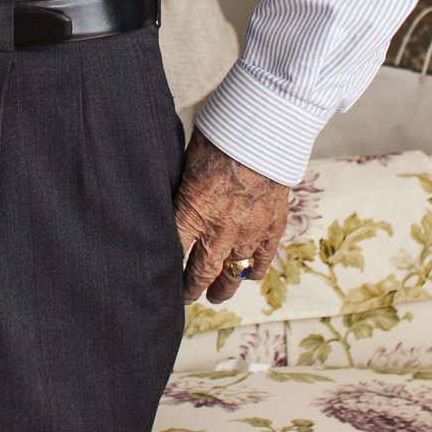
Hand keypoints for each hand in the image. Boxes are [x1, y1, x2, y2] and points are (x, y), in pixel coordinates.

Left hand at [175, 131, 295, 303]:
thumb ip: (180, 190)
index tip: (158, 279)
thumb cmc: (219, 140)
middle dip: (191, 288)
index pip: (172, 252)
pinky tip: (247, 275)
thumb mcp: (185, 164)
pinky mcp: (272, 228)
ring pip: (232, 273)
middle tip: (185, 297)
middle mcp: (219, 229)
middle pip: (201, 272)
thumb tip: (166, 200)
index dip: (165, 269)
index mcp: (192, 211)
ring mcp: (248, 232)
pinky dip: (253, 271)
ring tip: (216, 296)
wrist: (262, 134)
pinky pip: (262, 260)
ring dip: (222, 288)